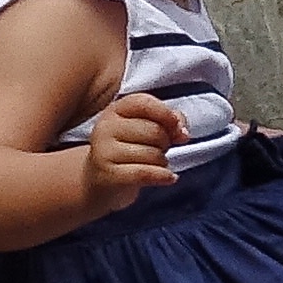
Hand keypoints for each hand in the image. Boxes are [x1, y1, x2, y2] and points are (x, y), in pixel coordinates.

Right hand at [78, 93, 187, 214]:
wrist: (100, 180)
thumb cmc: (128, 151)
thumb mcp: (146, 129)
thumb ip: (169, 121)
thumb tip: (182, 132)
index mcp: (116, 110)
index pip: (144, 102)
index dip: (166, 114)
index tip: (177, 127)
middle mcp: (106, 126)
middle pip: (154, 131)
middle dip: (165, 143)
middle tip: (159, 150)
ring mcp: (103, 150)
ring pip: (152, 154)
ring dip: (162, 162)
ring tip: (153, 164)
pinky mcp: (107, 174)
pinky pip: (144, 173)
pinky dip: (162, 176)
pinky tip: (169, 178)